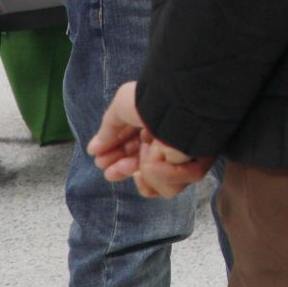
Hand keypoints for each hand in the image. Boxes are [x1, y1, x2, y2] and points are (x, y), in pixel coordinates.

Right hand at [87, 81, 213, 197]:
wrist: (175, 104)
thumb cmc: (148, 101)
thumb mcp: (121, 107)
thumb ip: (108, 129)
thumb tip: (93, 148)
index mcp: (153, 126)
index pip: (133, 148)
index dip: (115, 157)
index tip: (100, 162)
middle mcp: (167, 141)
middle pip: (142, 166)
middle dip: (122, 169)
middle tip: (109, 170)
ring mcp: (180, 155)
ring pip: (158, 180)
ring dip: (141, 174)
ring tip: (130, 166)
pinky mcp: (193, 166)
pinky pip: (174, 184)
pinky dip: (158, 177)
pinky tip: (147, 168)